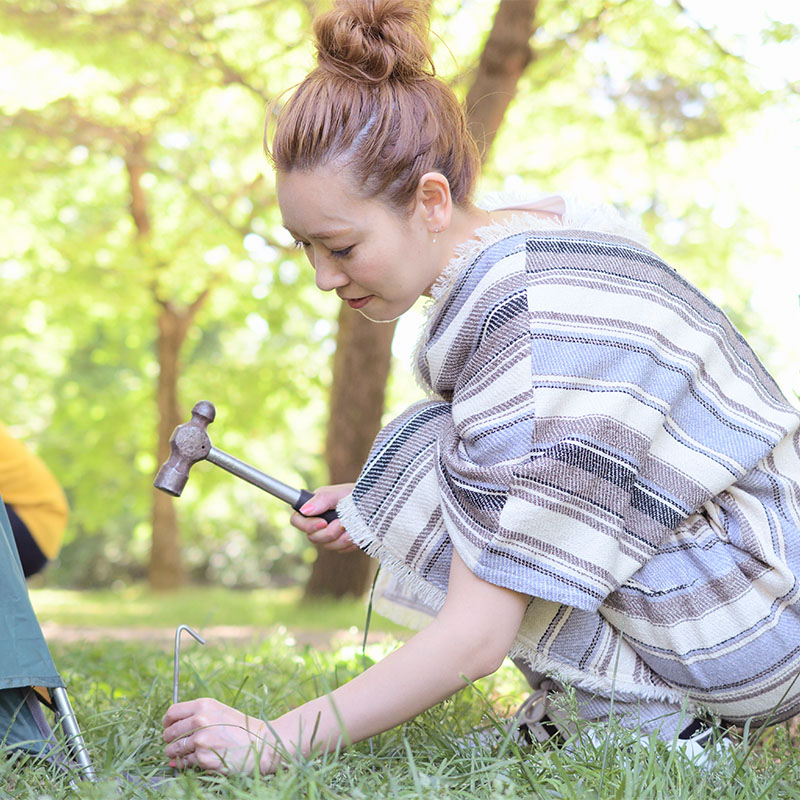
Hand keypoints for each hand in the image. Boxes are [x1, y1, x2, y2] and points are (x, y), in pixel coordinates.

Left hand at [163, 698, 277, 774]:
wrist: (260, 744)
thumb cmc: (240, 728)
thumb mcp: (219, 712)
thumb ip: (197, 716)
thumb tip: (169, 730)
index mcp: (204, 705)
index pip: (172, 713)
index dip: (167, 723)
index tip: (169, 729)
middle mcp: (200, 720)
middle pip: (169, 732)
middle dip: (170, 741)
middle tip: (178, 744)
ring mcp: (201, 740)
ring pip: (172, 749)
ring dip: (175, 754)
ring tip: (188, 753)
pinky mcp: (203, 758)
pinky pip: (184, 763)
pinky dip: (186, 764)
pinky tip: (198, 760)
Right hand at [290, 483, 356, 551]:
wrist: (377, 504)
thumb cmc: (357, 494)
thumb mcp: (340, 493)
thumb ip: (322, 499)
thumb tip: (304, 510)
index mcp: (315, 508)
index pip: (297, 520)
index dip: (307, 525)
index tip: (323, 523)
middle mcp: (319, 522)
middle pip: (312, 537)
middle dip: (329, 533)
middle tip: (343, 523)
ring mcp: (330, 534)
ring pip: (328, 545)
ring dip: (342, 538)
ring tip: (354, 527)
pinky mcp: (342, 543)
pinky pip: (341, 550)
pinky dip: (350, 542)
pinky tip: (357, 533)